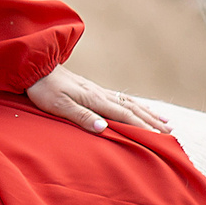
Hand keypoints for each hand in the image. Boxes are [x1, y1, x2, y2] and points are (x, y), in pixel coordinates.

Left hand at [26, 66, 172, 136]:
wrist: (35, 67)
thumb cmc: (44, 89)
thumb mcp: (59, 106)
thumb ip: (82, 117)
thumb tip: (104, 128)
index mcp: (95, 100)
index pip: (125, 116)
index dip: (143, 127)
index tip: (160, 138)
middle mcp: (101, 94)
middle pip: (133, 109)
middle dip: (152, 122)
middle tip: (171, 134)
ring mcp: (98, 91)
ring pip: (130, 103)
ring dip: (148, 113)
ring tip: (165, 122)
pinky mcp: (93, 89)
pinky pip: (121, 98)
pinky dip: (135, 104)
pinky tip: (139, 107)